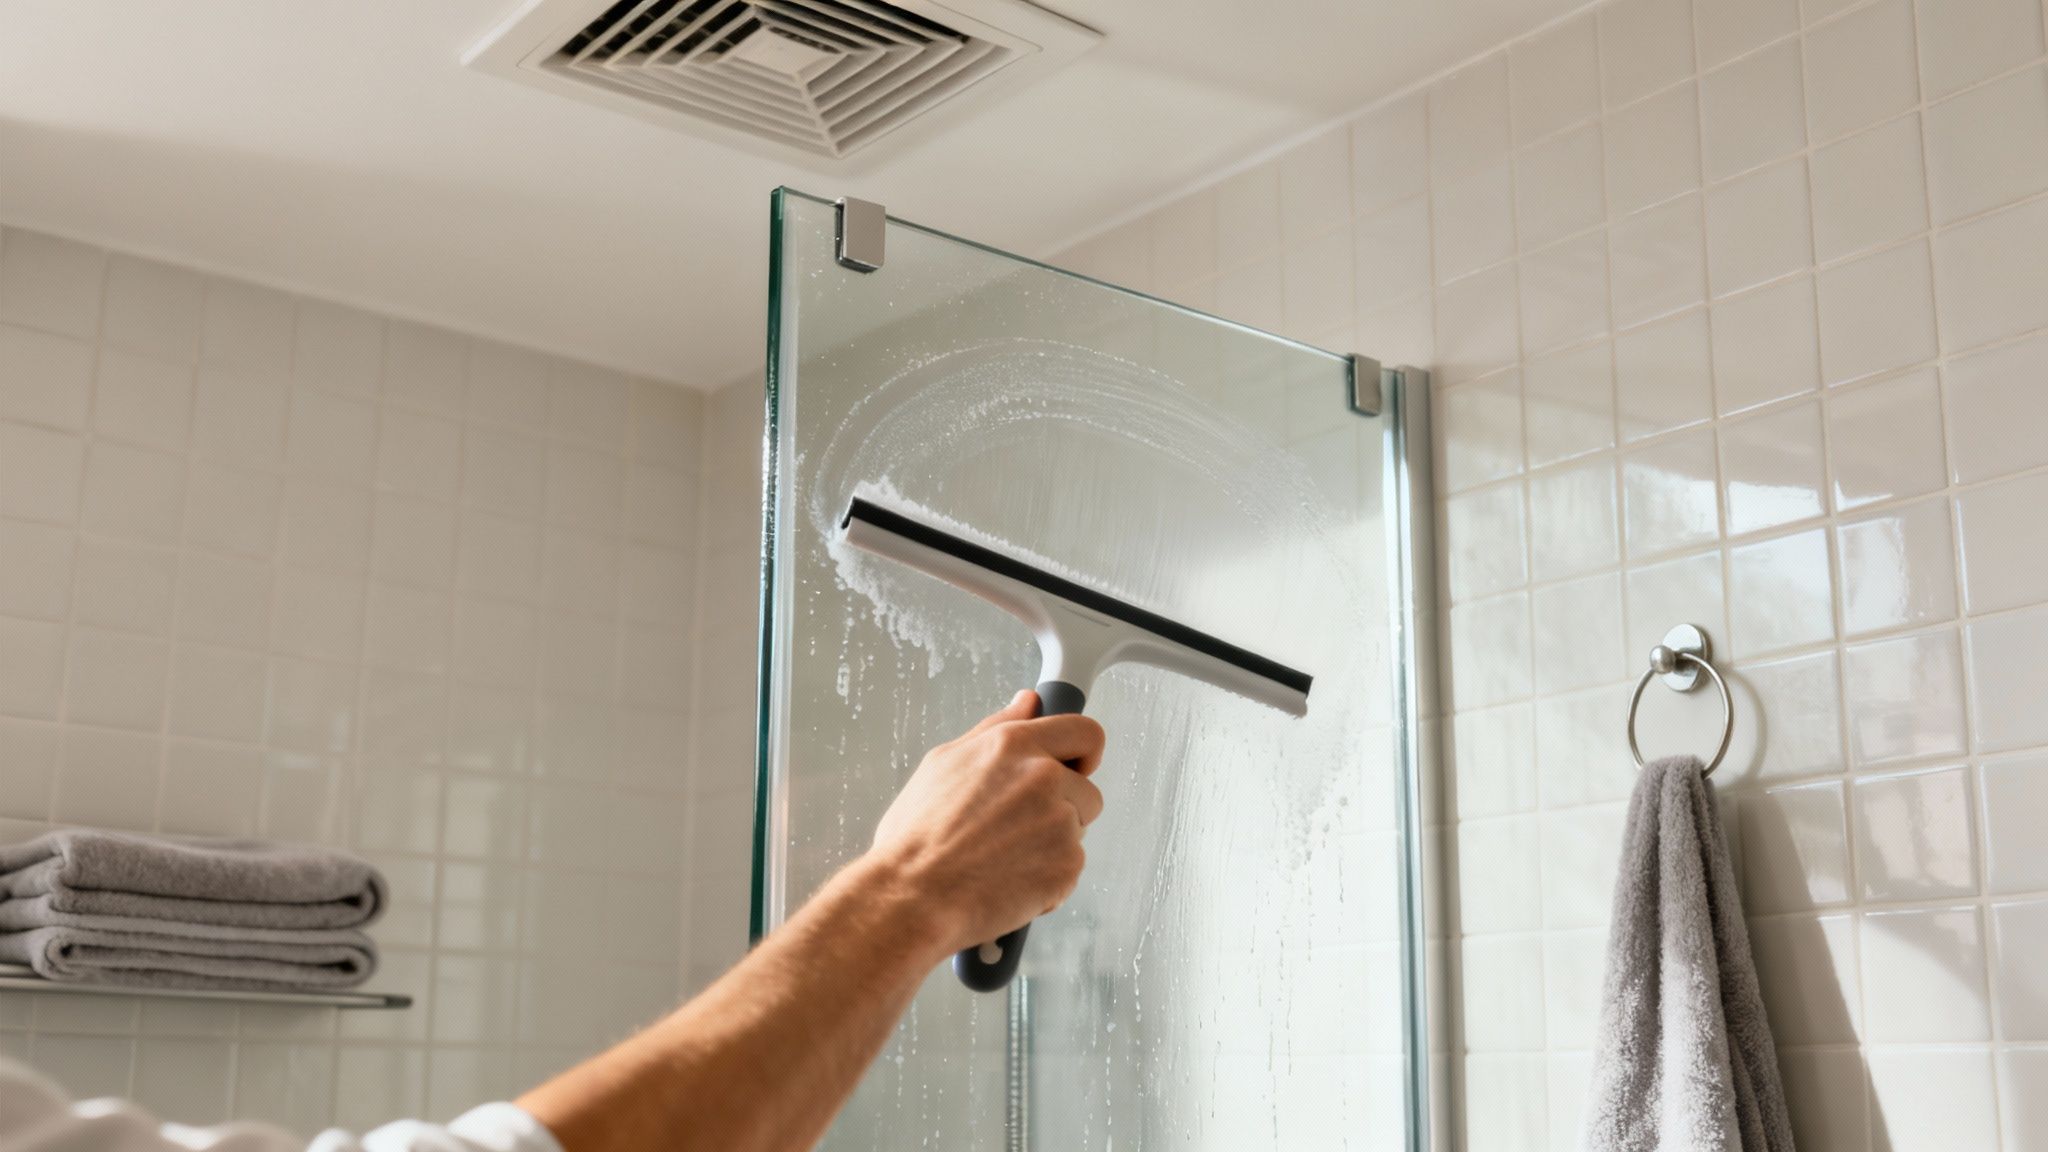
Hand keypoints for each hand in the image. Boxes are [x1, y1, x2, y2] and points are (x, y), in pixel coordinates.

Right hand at [867, 690, 1106, 956]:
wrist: (912, 898)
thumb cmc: (916, 837)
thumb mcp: (943, 763)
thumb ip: (997, 728)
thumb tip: (1028, 702)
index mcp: (1014, 746)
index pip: (1085, 732)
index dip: (1084, 752)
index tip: (1077, 767)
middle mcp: (1043, 778)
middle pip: (1086, 789)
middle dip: (1063, 807)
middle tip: (1018, 827)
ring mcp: (1060, 823)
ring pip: (1077, 830)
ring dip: (1053, 843)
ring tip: (1004, 856)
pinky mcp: (1067, 866)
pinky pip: (1071, 867)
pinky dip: (1048, 877)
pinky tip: (1009, 880)